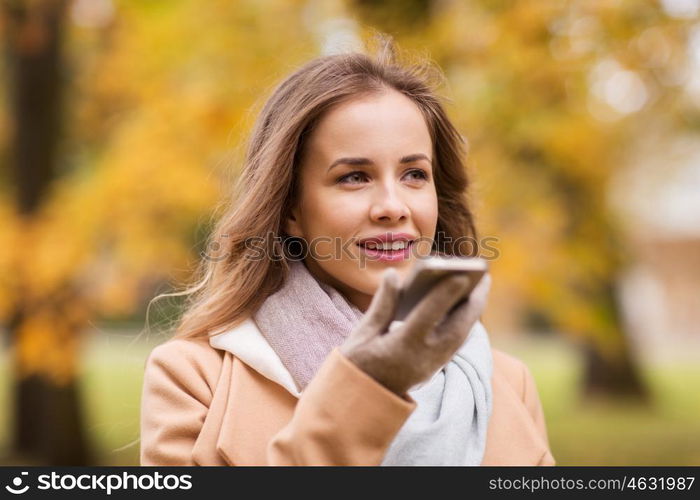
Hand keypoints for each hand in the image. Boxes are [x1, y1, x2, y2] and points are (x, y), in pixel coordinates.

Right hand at [339, 267, 491, 396]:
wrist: (362, 401)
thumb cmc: (358, 364)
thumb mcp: (364, 333)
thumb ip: (383, 304)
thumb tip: (394, 274)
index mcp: (402, 347)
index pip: (428, 315)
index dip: (445, 294)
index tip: (462, 274)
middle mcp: (424, 358)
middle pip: (457, 327)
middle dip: (474, 300)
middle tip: (483, 274)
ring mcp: (433, 365)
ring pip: (462, 336)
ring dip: (473, 311)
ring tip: (480, 285)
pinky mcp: (436, 367)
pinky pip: (457, 342)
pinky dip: (465, 322)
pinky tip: (467, 305)